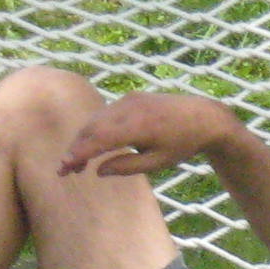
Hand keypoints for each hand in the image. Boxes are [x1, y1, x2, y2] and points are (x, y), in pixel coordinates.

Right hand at [56, 91, 248, 179]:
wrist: (204, 116)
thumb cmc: (183, 144)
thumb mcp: (159, 162)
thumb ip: (128, 167)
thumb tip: (99, 171)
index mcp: (140, 126)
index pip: (101, 138)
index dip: (80, 152)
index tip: (66, 166)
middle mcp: (131, 108)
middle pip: (93, 127)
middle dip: (76, 148)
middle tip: (65, 171)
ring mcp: (130, 99)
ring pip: (97, 119)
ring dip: (83, 139)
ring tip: (77, 164)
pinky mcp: (130, 97)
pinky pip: (106, 113)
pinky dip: (95, 129)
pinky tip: (91, 146)